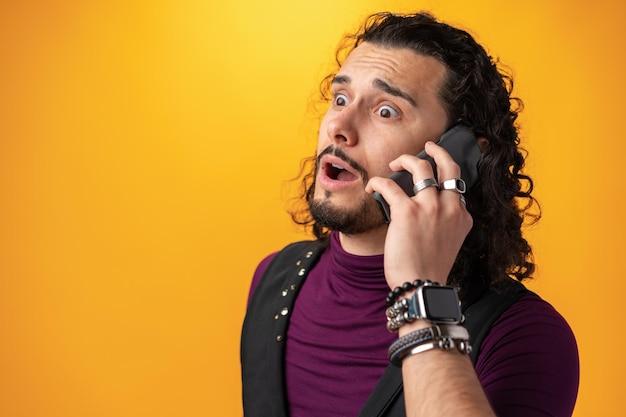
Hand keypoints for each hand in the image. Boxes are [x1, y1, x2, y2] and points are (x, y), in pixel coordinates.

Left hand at [365, 141, 472, 287]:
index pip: (456, 187)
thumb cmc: (429, 271)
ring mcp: (430, 206)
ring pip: (420, 167)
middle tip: (427, 146)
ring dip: (406, 159)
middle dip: (438, 150)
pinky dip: (378, 182)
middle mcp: (450, 207)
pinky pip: (389, 184)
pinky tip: (371, 187)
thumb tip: (424, 214)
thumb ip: (443, 225)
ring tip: (394, 163)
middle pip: (449, 166)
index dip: (443, 180)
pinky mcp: (406, 210)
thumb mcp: (448, 244)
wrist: (421, 287)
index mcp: (462, 216)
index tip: (432, 179)